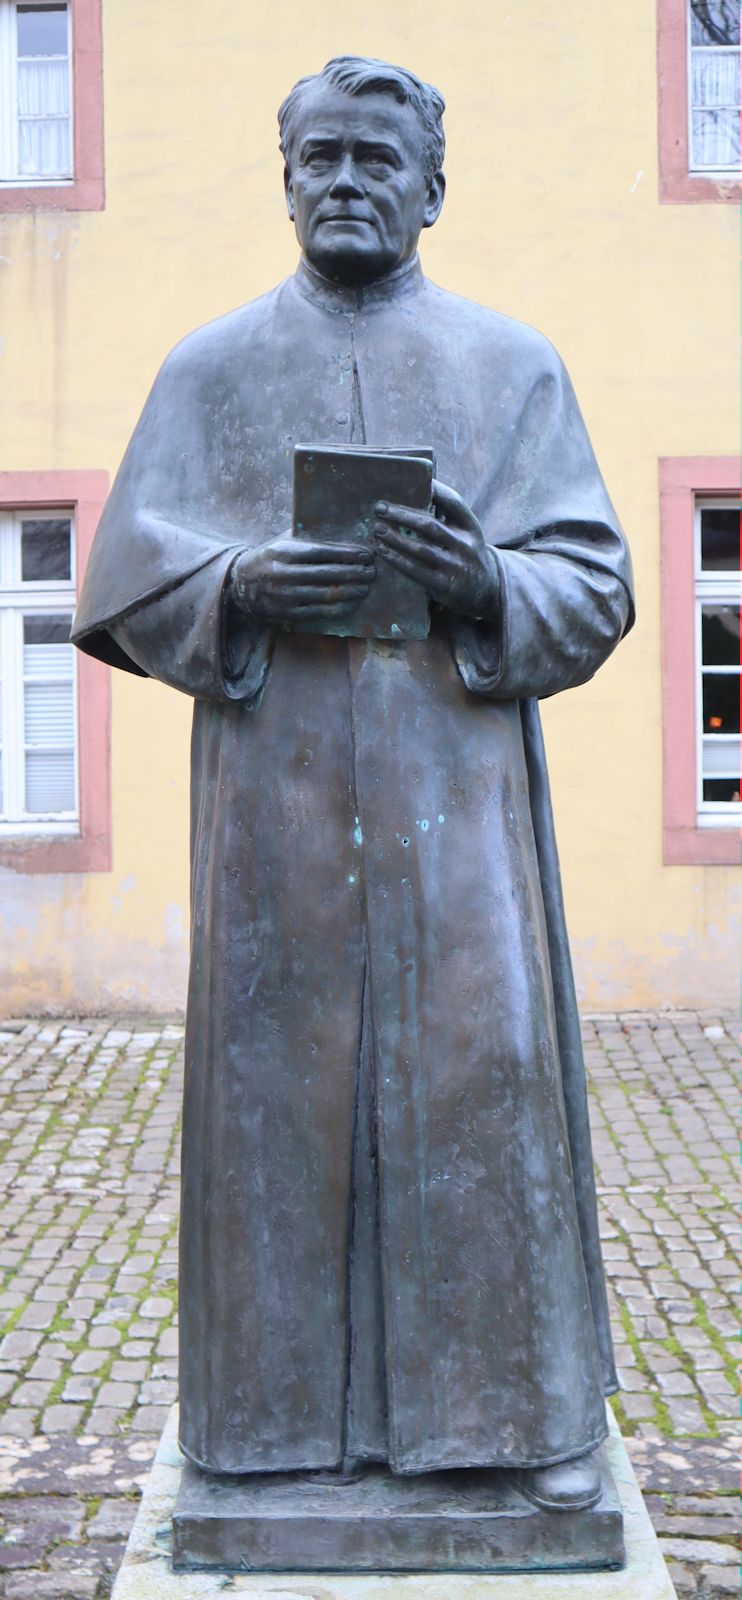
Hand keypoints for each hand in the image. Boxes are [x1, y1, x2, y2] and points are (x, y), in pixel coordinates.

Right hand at [230, 535, 374, 625]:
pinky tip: (352, 602)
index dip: (347, 554)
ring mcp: (286, 595)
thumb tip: (341, 530)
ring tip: (366, 587)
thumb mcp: (282, 541)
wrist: (240, 584)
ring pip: (326, 594)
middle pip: (328, 574)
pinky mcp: (287, 613)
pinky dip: (339, 608)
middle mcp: (284, 573)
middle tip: (372, 572)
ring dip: (351, 591)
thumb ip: (307, 538)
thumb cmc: (269, 557)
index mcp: (284, 551)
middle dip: (354, 573)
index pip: (323, 552)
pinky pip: (319, 612)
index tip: (366, 554)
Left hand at [372, 481, 498, 618]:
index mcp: (470, 527)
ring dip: (395, 538)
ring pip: (420, 549)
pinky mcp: (444, 585)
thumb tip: (414, 494)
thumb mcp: (466, 533)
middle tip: (380, 507)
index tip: (412, 481)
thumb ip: (447, 517)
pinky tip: (383, 552)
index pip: (454, 502)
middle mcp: (465, 545)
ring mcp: (455, 566)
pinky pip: (416, 571)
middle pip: (429, 525)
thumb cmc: (466, 554)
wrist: (486, 589)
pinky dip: (397, 560)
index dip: (435, 490)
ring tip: (378, 529)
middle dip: (402, 514)